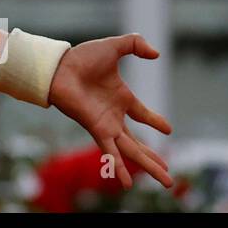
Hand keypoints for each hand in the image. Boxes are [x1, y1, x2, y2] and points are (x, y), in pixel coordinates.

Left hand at [48, 33, 174, 189]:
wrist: (59, 67)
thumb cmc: (81, 58)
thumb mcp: (113, 46)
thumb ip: (135, 44)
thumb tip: (157, 54)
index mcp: (121, 98)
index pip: (143, 115)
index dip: (155, 122)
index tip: (168, 129)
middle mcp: (115, 116)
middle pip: (139, 143)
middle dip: (153, 159)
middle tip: (169, 174)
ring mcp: (106, 125)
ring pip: (131, 151)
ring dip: (148, 166)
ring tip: (165, 182)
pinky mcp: (96, 129)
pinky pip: (110, 152)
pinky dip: (118, 166)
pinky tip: (126, 183)